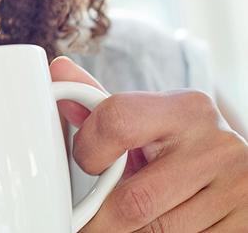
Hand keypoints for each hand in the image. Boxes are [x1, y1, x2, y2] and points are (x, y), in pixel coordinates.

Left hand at [50, 56, 247, 231]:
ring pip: (158, 231)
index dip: (88, 150)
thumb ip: (102, 105)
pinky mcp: (245, 224)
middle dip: (102, 220)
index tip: (85, 164)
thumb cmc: (183, 145)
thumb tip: (59, 72)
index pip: (116, 121)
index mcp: (185, 109)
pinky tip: (158, 230)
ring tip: (123, 226)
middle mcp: (216, 145)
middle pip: (133, 199)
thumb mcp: (149, 121)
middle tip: (88, 222)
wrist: (243, 174)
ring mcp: (236, 189)